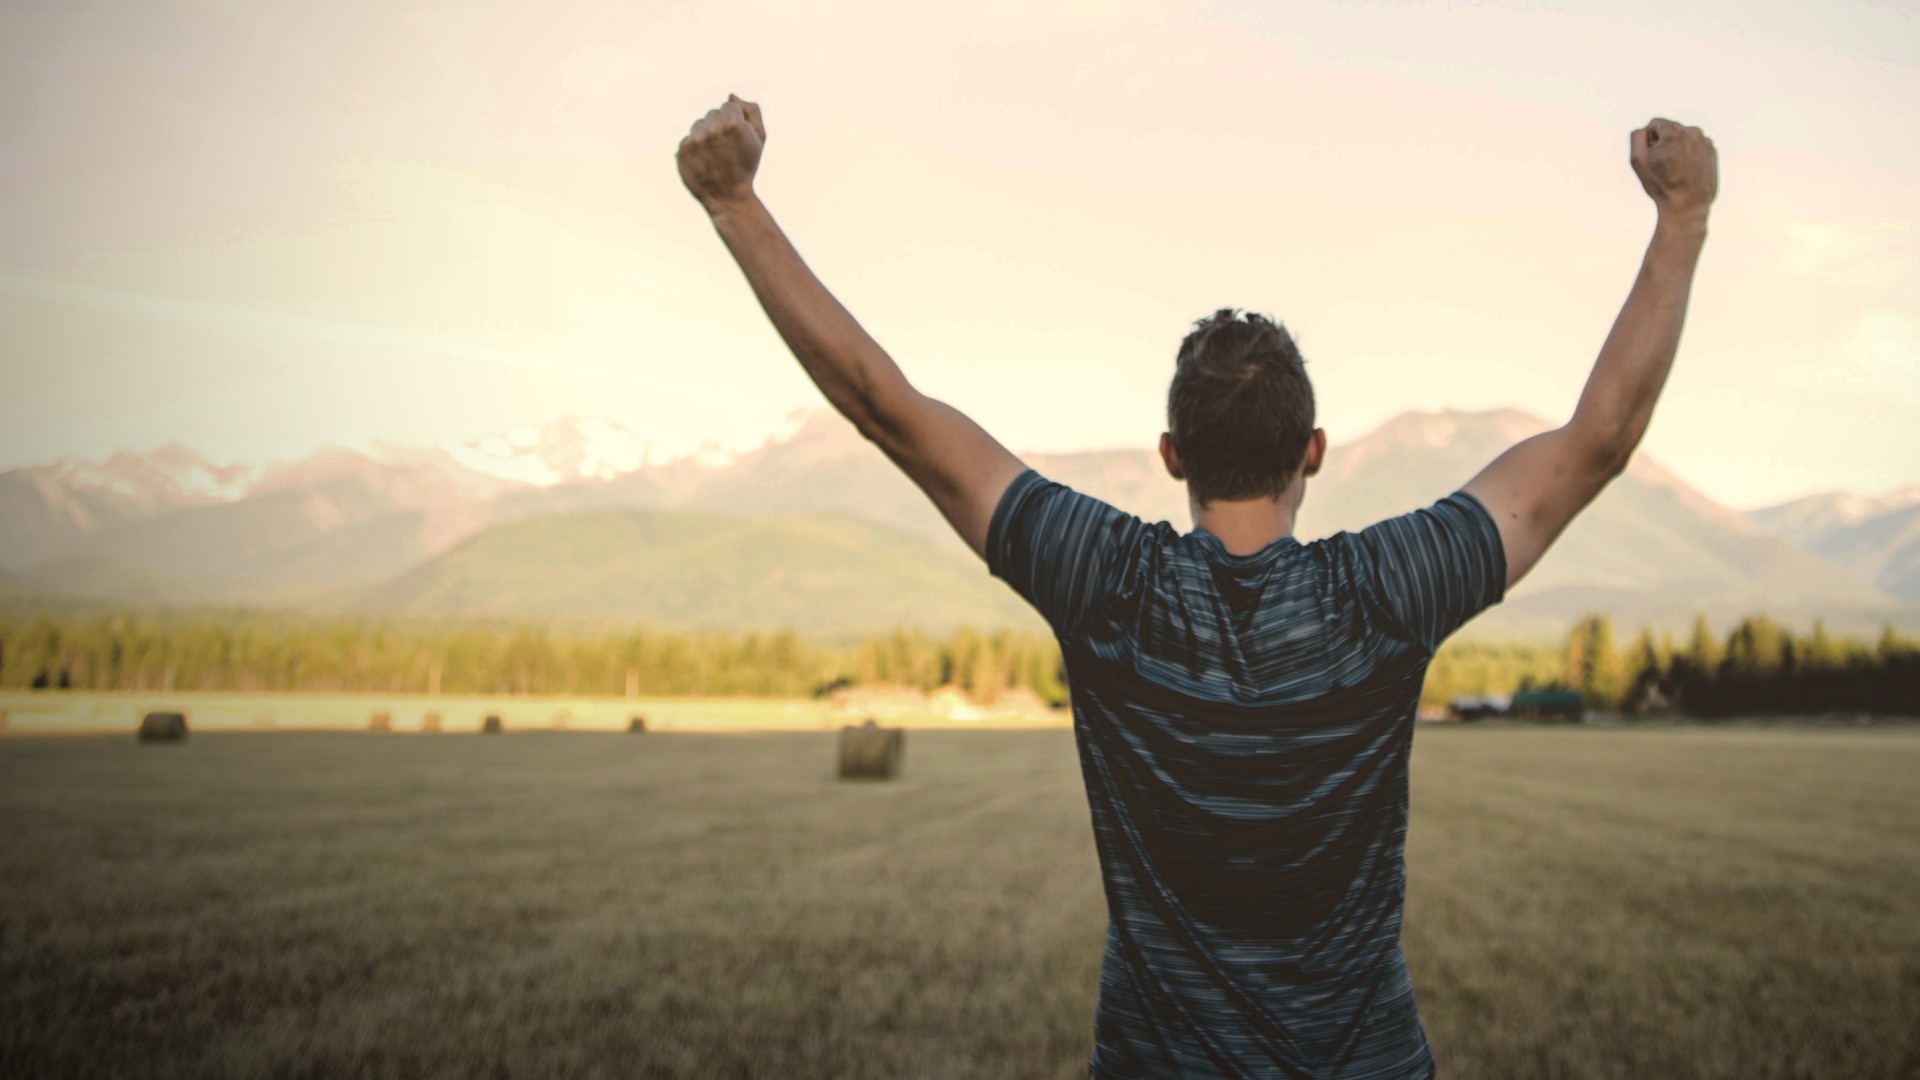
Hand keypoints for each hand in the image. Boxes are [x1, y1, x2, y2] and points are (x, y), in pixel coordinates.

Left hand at [677, 94, 765, 211]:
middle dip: (720, 126)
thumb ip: (751, 111)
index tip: (737, 139)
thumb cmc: (746, 166)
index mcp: (733, 123)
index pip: (729, 106)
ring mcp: (696, 139)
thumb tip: (731, 96)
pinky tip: (704, 161)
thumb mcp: (759, 138)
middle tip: (727, 149)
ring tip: (715, 155)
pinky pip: (689, 138)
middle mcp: (712, 128)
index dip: (736, 121)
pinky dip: (695, 148)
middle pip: (713, 113)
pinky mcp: (682, 149)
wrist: (728, 197)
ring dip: (706, 135)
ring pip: (699, 124)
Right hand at [1631, 118, 1716, 222]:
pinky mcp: (1712, 151)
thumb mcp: (1638, 161)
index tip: (1653, 159)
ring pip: (1683, 138)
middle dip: (1664, 144)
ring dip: (1677, 149)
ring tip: (1677, 171)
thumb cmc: (1661, 185)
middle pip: (1670, 130)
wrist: (1687, 206)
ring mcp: (1705, 141)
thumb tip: (1646, 129)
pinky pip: (1695, 147)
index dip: (1649, 141)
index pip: (1655, 124)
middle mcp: (1693, 132)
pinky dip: (1689, 156)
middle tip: (1664, 167)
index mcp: (1674, 131)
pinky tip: (1687, 172)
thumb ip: (1637, 136)